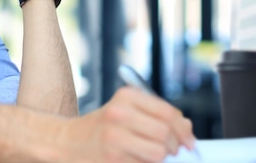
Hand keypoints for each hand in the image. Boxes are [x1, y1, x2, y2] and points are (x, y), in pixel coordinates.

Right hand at [57, 87, 195, 162]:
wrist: (66, 142)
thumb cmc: (100, 128)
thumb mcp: (125, 111)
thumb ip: (156, 115)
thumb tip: (187, 128)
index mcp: (125, 97)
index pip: (168, 113)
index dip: (184, 129)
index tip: (189, 141)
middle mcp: (119, 114)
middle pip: (165, 133)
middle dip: (173, 146)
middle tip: (170, 151)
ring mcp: (114, 138)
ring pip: (158, 153)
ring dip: (159, 159)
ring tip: (148, 156)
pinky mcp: (111, 159)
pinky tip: (133, 160)